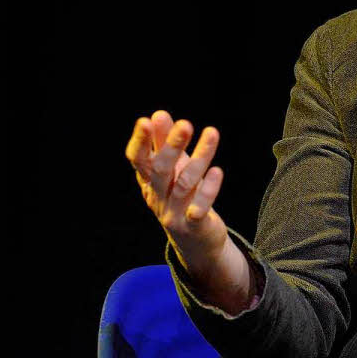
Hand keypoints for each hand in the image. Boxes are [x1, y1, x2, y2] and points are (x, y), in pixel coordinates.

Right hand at [125, 110, 227, 278]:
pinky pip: (199, 207)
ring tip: (212, 133)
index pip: (138, 160)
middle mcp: (158, 197)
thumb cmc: (182, 198)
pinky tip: (218, 170)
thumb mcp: (173, 170)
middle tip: (185, 124)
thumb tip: (159, 114)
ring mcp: (174, 213)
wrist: (196, 242)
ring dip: (200, 158)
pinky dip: (209, 190)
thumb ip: (164, 143)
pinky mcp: (194, 226)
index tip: (146, 121)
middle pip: (161, 170)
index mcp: (149, 181)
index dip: (140, 142)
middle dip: (172, 146)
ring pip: (185, 184)